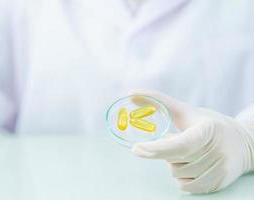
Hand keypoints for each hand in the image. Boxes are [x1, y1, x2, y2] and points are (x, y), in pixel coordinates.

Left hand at [130, 90, 253, 192]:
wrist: (242, 143)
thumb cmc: (208, 124)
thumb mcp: (185, 110)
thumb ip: (158, 101)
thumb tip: (131, 94)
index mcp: (207, 130)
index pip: (181, 144)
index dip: (158, 148)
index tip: (136, 149)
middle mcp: (216, 152)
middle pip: (174, 161)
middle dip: (167, 152)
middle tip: (177, 140)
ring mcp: (219, 170)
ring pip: (178, 174)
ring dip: (174, 163)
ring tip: (189, 152)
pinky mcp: (218, 184)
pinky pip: (186, 186)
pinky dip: (182, 176)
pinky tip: (192, 164)